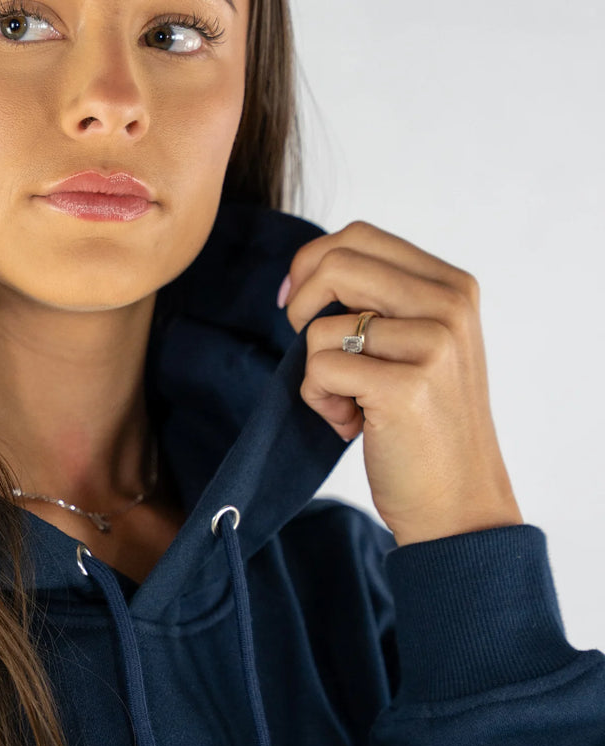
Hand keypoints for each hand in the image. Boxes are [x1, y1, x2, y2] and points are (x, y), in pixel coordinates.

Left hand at [280, 220, 523, 546]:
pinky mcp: (406, 386)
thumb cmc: (425, 428)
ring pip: (321, 327)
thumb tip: (309, 274)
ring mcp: (433, 344)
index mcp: (453, 286)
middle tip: (308, 351)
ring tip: (351, 407)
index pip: (360, 236)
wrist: (458, 502)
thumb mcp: (420, 347)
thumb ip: (384, 304)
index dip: (311, 263)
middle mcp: (449, 305)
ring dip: (315, 373)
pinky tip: (353, 426)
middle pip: (337, 264)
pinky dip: (319, 402)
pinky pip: (319, 370)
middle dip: (300, 306)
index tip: (294, 304)